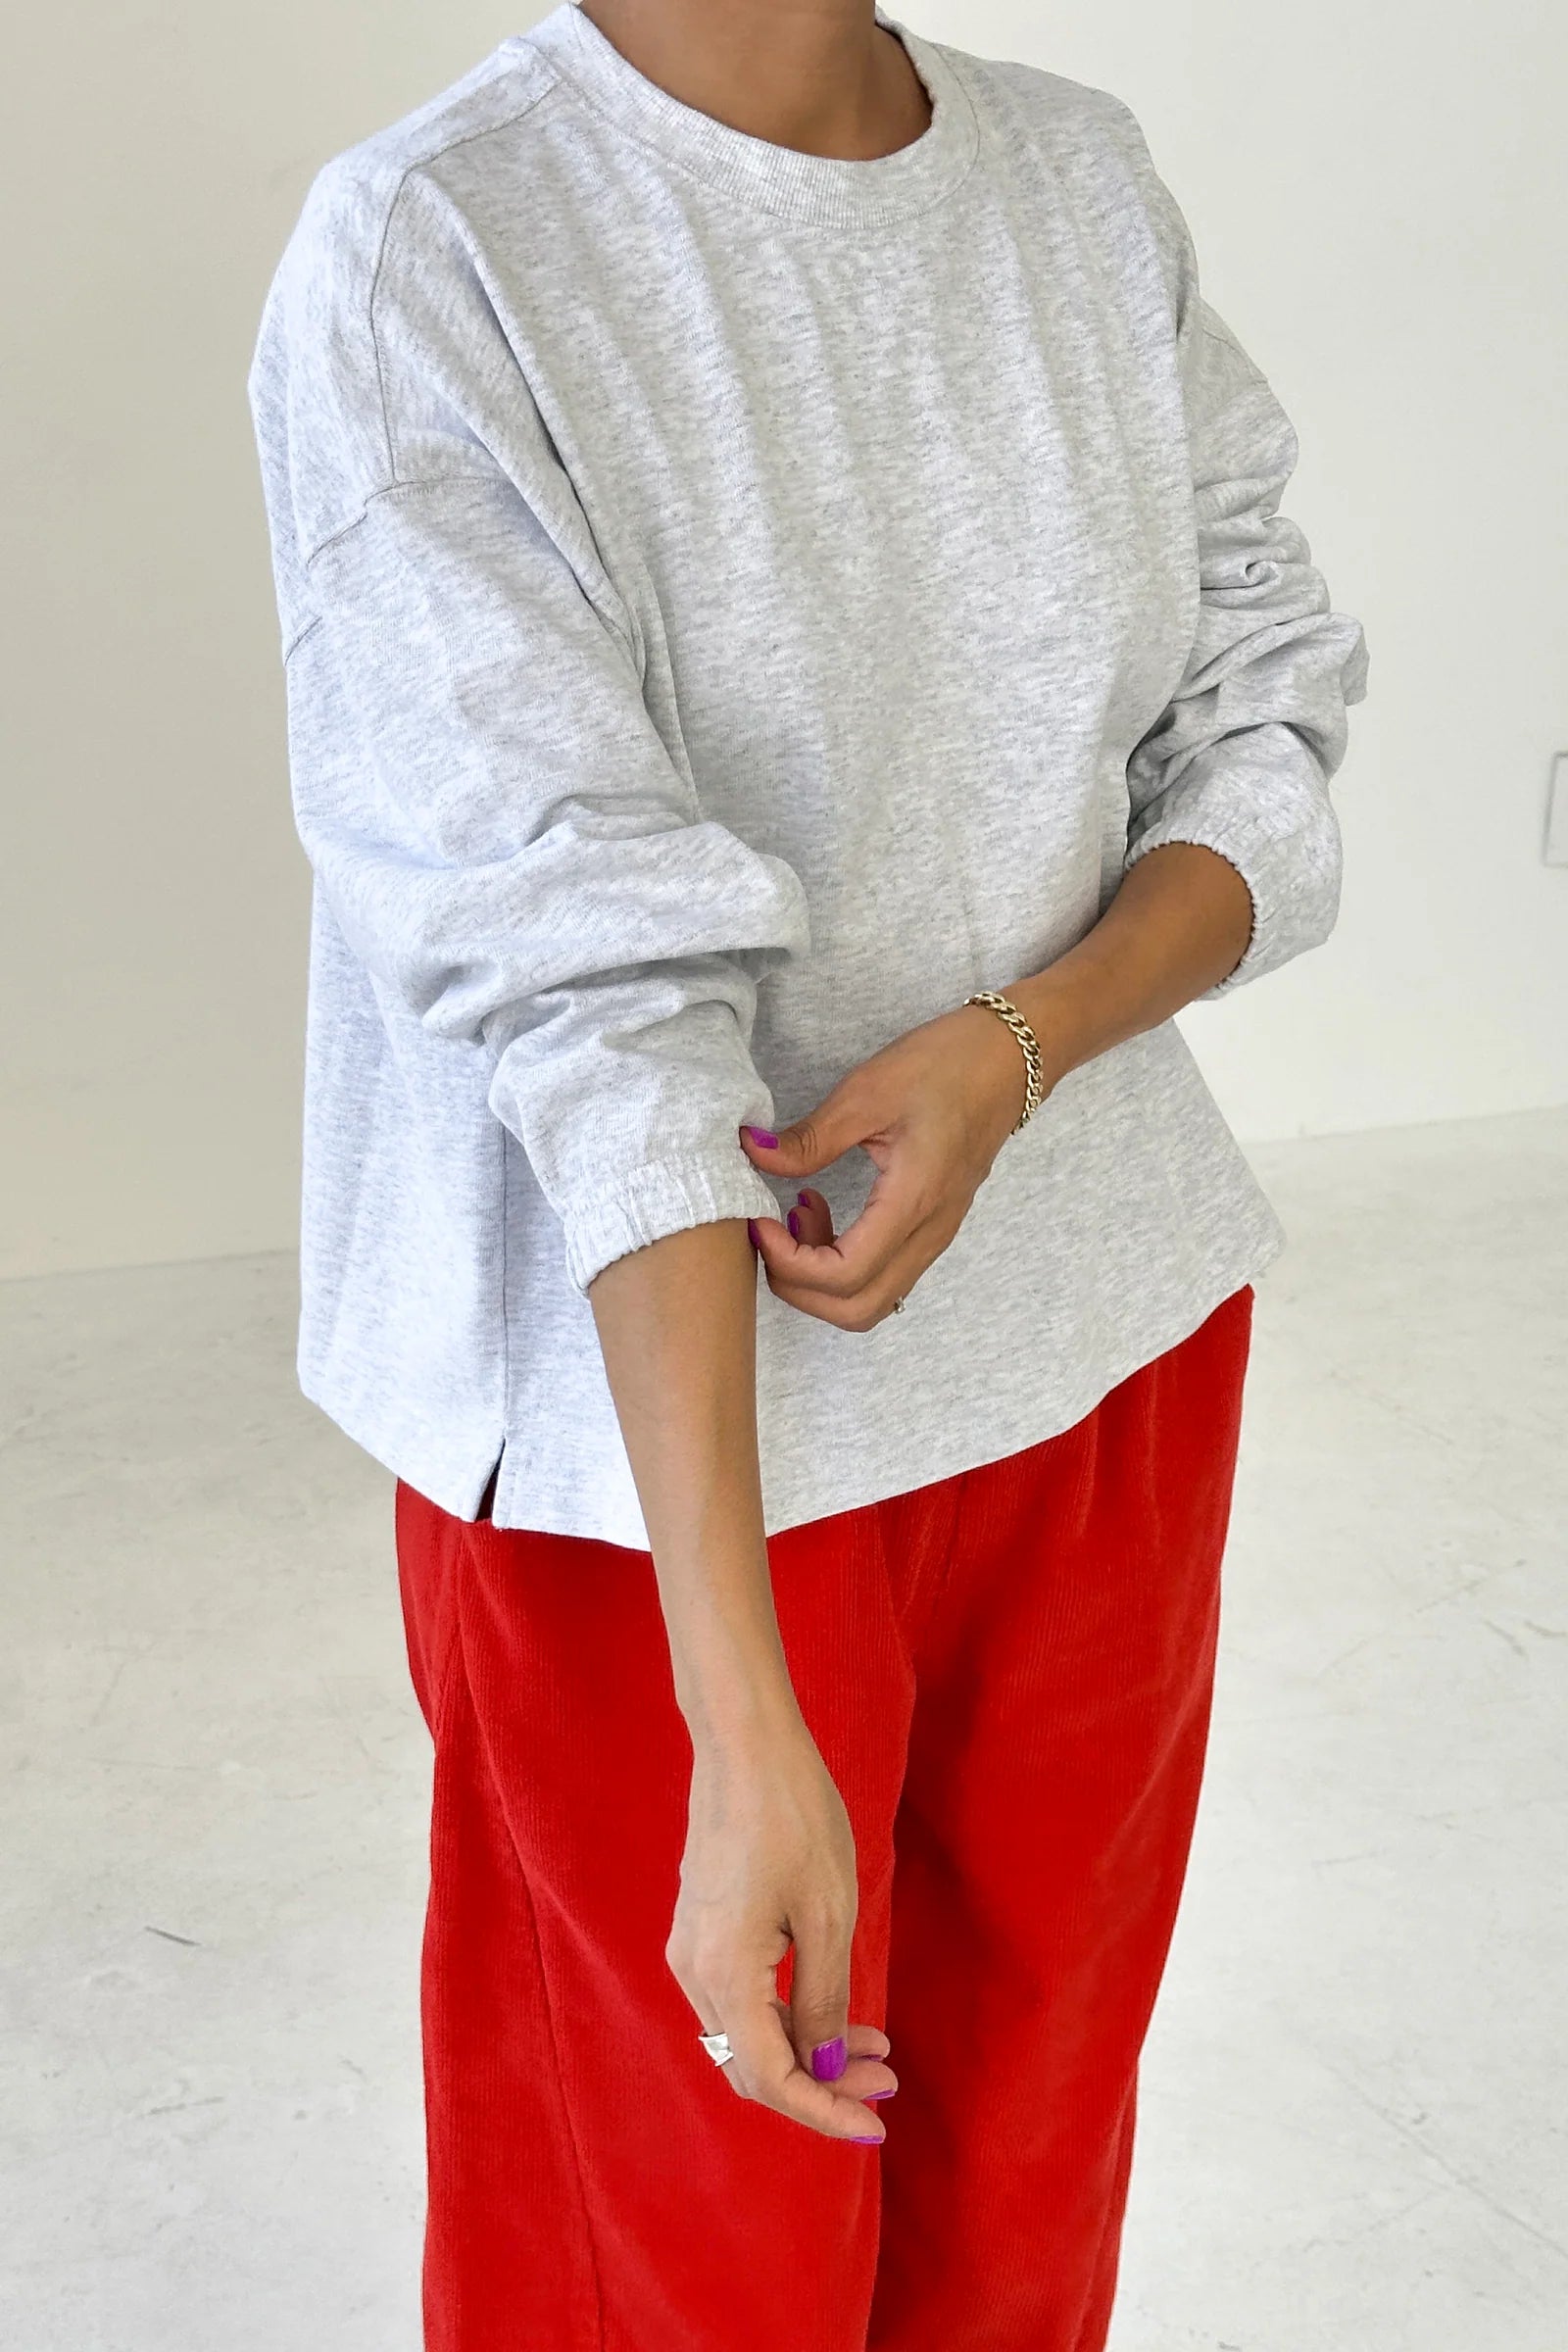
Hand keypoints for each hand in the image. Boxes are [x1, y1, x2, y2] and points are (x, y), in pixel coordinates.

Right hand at [667, 1712, 895, 2140]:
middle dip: (821, 2086)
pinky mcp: (699, 1928)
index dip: (824, 2112)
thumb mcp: (828, 1915)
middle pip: (753, 2066)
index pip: (771, 2079)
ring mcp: (689, 1948)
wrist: (745, 1743)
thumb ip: (823, 2002)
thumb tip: (822, 2069)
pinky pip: (738, 2001)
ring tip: (874, 2047)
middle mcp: (692, 1971)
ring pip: (746, 2036)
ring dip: (807, 2053)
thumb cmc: (794, 1818)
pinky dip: (786, 2018)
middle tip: (886, 2082)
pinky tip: (833, 2008)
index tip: (878, 2125)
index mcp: (724, 1974)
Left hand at [741, 1000, 1039, 1328]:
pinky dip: (842, 1264)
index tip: (760, 1222)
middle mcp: (929, 1233)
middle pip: (856, 1309)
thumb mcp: (867, 1092)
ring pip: (870, 1300)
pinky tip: (821, 1213)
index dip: (790, 1263)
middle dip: (798, 1287)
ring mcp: (935, 1236)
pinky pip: (883, 1275)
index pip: (844, 1276)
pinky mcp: (931, 1229)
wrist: (1007, 1060)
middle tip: (769, 1233)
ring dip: (820, 1279)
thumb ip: (810, 1138)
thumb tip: (753, 1153)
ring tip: (794, 1217)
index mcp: (913, 1201)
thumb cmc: (945, 1067)